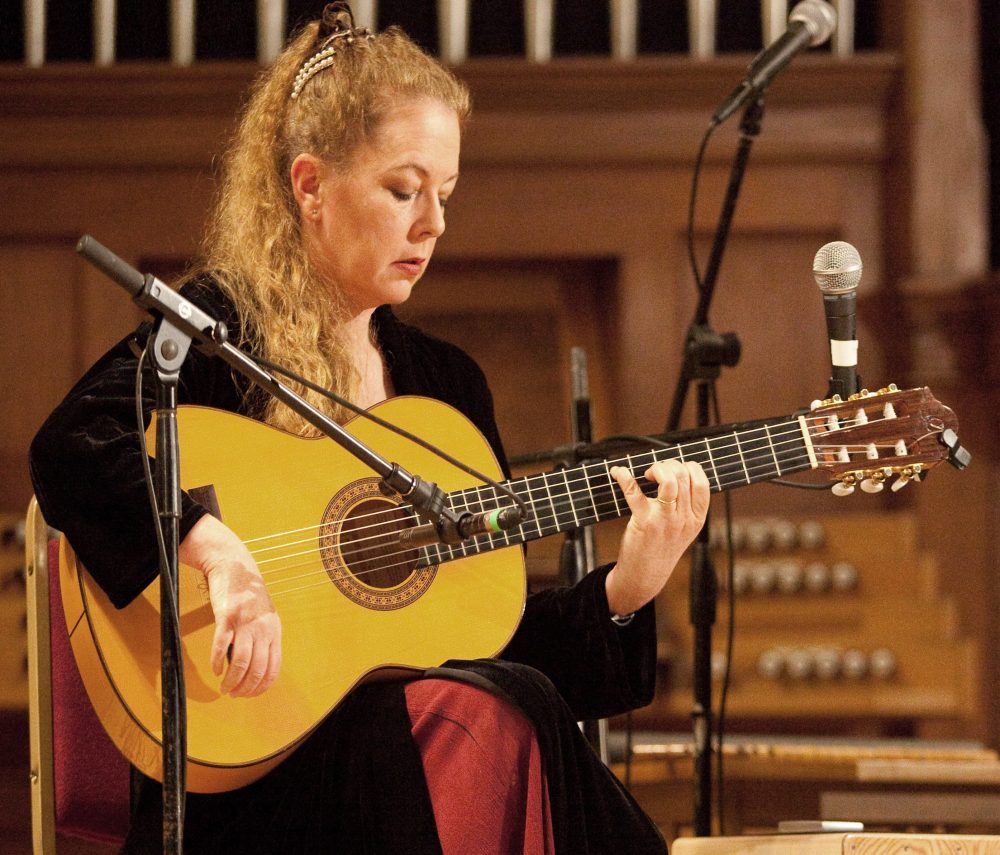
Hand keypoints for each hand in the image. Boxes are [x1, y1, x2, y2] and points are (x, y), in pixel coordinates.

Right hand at [179, 514, 281, 696]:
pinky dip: (217, 663)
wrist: (235, 568)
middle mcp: (263, 629)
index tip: (249, 694)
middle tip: (233, 694)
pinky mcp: (227, 617)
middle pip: (257, 670)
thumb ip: (264, 639)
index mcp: (274, 631)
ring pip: (240, 663)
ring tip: (224, 687)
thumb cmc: (248, 595)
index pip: (273, 669)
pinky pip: (221, 646)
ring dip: (231, 681)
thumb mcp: (265, 617)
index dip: (260, 687)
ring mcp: (245, 623)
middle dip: (245, 689)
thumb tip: (257, 668)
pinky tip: (215, 670)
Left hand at [604, 460, 709, 616]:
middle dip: (668, 465)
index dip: (688, 467)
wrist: (646, 574)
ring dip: (656, 468)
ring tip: (646, 475)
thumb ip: (686, 505)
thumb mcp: (684, 528)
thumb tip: (675, 472)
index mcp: (697, 518)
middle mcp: (684, 518)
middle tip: (654, 473)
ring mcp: (665, 520)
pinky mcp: (644, 522)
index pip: (702, 482)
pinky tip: (618, 472)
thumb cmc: (662, 546)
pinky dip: (624, 477)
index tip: (674, 470)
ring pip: (668, 481)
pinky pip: (635, 492)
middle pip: (683, 476)